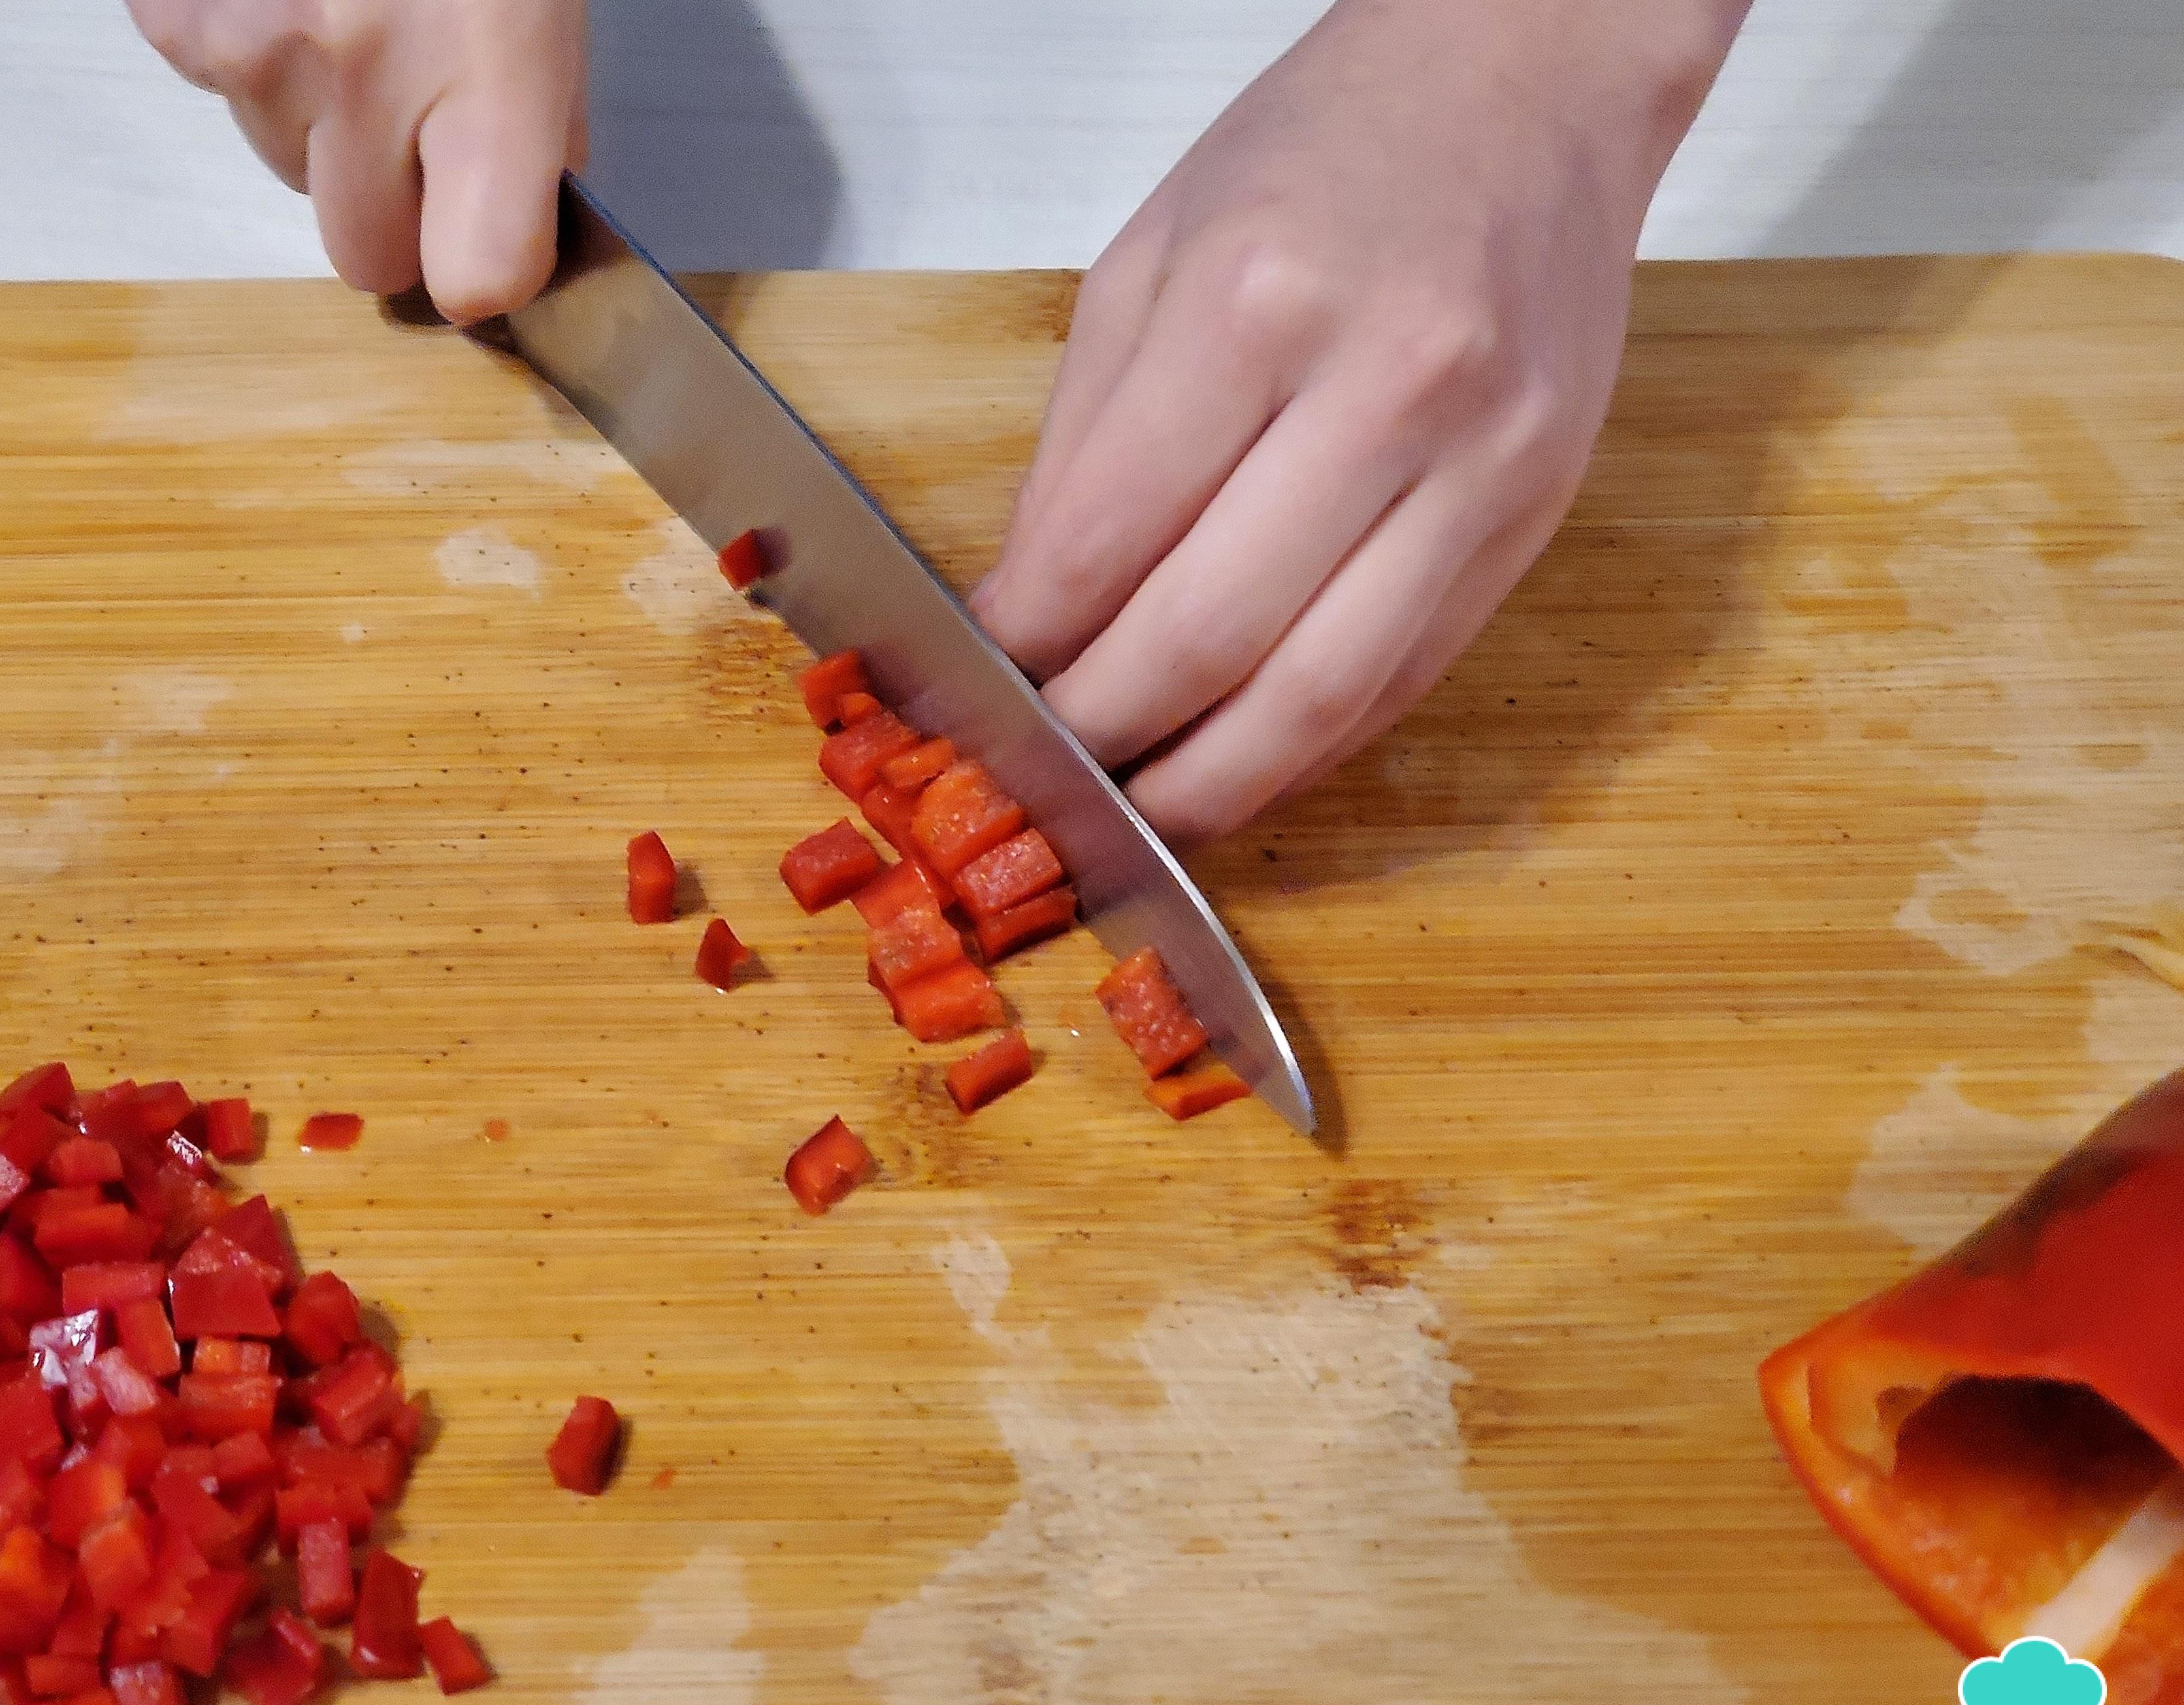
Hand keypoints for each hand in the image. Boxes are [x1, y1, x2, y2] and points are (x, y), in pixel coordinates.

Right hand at [128, 0, 587, 321]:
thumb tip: (513, 231)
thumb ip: (537, 133)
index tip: (482, 250)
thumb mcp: (543, 10)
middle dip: (389, 206)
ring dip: (314, 114)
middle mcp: (364, 73)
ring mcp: (255, 43)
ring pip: (284, 166)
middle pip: (365, 254)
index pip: (478, 274)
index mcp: (486, 76)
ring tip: (351, 6)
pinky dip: (247, 45)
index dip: (479, 274)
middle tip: (412, 110)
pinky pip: (216, 85)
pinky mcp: (173, 12)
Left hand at [971, 0, 1747, 844]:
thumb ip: (1080, 449)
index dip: (1027, 646)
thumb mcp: (1149, 260)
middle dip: (1104, 735)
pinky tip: (1242, 762)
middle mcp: (1383, 387)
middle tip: (1045, 771)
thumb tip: (1025, 613)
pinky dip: (1310, 745)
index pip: (1104, 543)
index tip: (984, 686)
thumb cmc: (1330, 149)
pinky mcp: (1534, 513)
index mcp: (1255, 305)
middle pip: (1207, 640)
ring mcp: (1479, 463)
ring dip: (1210, 784)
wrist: (1528, 82)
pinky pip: (1405, 678)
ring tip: (1137, 810)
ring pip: (1319, 696)